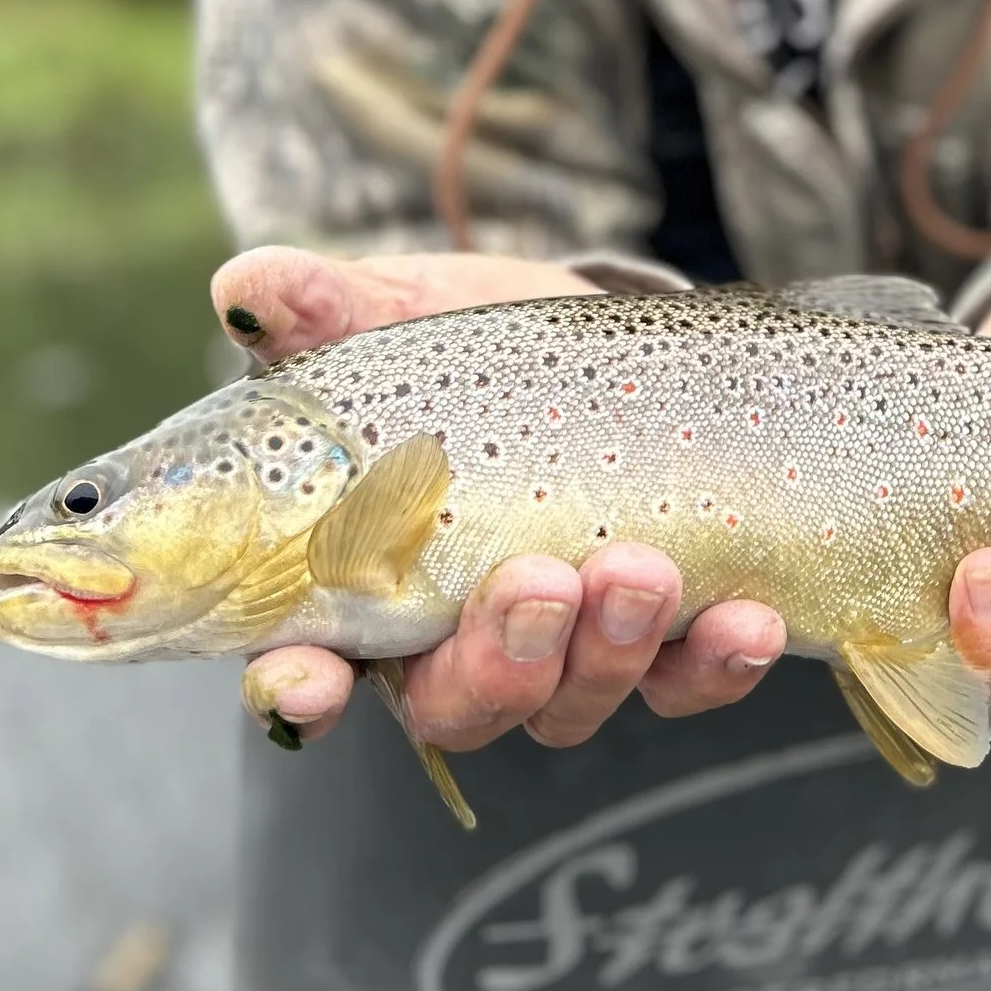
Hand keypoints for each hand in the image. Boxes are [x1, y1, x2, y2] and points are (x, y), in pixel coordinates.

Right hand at [218, 246, 786, 749]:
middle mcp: (456, 642)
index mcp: (359, 584)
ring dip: (608, 652)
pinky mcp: (663, 639)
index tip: (308, 678)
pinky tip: (743, 619)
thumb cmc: (469, 342)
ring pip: (572, 702)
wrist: (610, 333)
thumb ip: (322, 308)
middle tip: (537, 584)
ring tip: (640, 569)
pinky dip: (713, 666)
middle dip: (497, 661)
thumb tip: (247, 287)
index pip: (306, 668)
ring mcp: (566, 650)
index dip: (299, 688)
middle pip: (457, 703)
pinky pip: (686, 685)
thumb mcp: (395, 313)